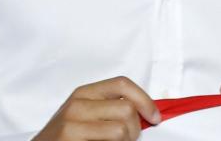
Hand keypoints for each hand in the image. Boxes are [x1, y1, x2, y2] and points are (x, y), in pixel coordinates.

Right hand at [33, 76, 160, 140]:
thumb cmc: (66, 137)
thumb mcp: (86, 115)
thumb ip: (110, 108)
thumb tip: (147, 112)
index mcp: (84, 93)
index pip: (122, 84)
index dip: (144, 100)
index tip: (155, 117)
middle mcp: (77, 104)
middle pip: (126, 109)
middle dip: (136, 129)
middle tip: (129, 140)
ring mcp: (71, 124)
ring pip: (121, 130)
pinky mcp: (69, 139)